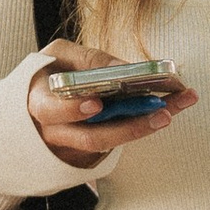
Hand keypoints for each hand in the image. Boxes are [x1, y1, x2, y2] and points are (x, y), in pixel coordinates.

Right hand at [26, 44, 198, 173]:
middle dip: (129, 128)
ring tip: (171, 111)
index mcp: (39, 102)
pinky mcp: (88, 153)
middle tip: (162, 113)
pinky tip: (169, 109)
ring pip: (108, 145)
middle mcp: (54, 131)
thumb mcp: (60, 56)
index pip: (51, 111)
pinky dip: (143, 126)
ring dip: (143, 129)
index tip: (97, 104)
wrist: (40, 99)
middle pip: (91, 138)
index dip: (73, 109)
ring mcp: (72, 147)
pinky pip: (117, 143)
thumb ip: (89, 60)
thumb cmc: (50, 73)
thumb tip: (125, 69)